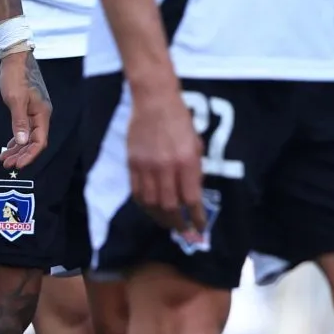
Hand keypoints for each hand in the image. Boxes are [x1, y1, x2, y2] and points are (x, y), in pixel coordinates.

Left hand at [0, 47, 52, 170]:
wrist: (15, 58)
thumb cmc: (15, 76)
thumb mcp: (15, 99)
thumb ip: (19, 122)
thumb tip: (21, 142)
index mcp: (42, 114)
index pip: (39, 141)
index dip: (29, 155)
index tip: (17, 165)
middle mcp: (41, 115)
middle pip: (34, 141)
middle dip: (21, 154)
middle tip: (7, 164)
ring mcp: (35, 112)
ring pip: (28, 136)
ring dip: (17, 149)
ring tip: (4, 159)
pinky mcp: (28, 109)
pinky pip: (24, 129)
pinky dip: (17, 139)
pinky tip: (9, 146)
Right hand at [126, 83, 205, 237]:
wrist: (154, 101)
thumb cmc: (180, 120)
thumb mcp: (197, 144)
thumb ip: (195, 170)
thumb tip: (193, 195)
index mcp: (186, 161)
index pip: (192, 199)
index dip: (197, 218)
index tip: (200, 229)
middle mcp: (166, 167)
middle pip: (170, 206)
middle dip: (178, 224)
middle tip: (184, 233)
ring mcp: (146, 167)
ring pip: (151, 204)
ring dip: (160, 219)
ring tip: (168, 224)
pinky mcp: (132, 164)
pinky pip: (137, 192)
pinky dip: (145, 206)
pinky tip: (151, 210)